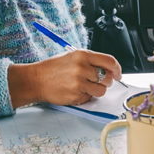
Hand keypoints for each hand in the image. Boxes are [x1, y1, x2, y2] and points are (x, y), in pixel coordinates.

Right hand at [8, 50, 122, 107]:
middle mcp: (82, 68)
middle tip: (96, 81)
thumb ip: (90, 61)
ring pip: (101, 90)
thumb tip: (109, 69)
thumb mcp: (72, 57)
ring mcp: (79, 83)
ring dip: (96, 90)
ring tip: (84, 86)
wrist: (36, 80)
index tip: (118, 74)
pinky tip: (75, 91)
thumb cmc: (53, 68)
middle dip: (105, 81)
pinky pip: (90, 98)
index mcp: (83, 55)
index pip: (109, 61)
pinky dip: (85, 96)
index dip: (117, 69)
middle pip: (107, 77)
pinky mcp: (76, 95)